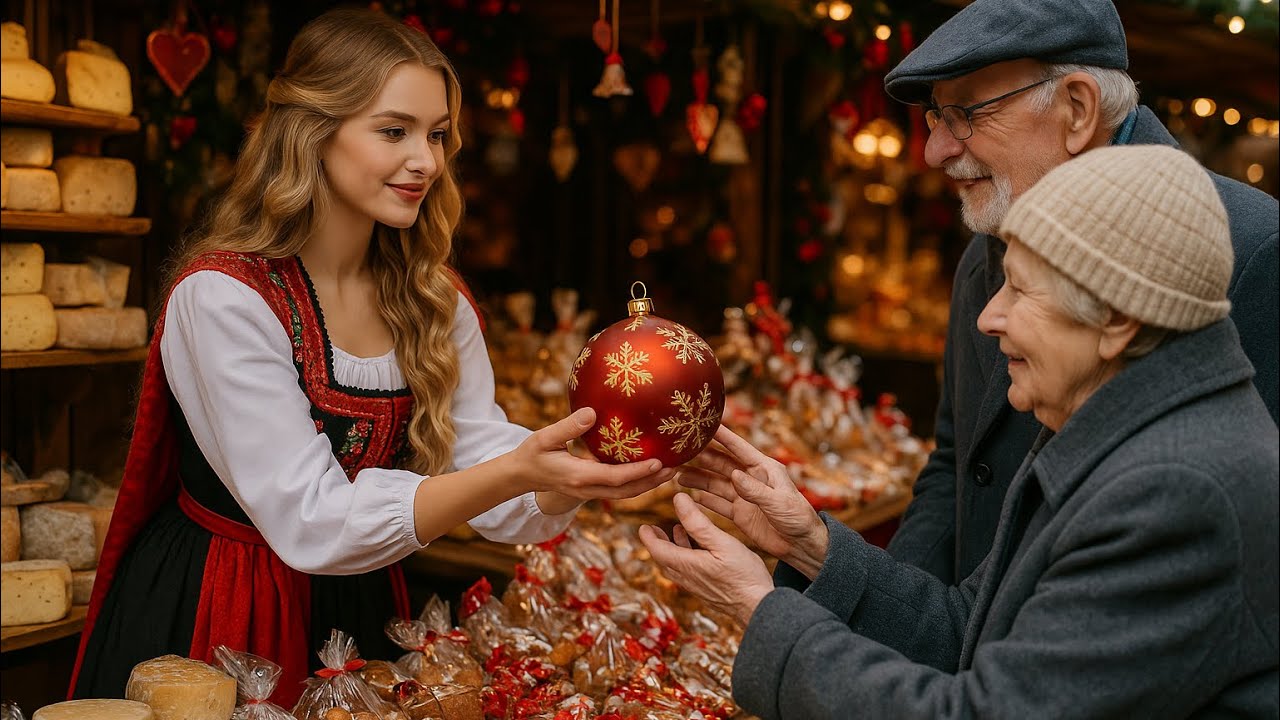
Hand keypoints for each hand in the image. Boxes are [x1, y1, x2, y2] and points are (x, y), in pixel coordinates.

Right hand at [514, 408, 675, 502]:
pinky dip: (636, 482)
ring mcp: (590, 492)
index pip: (615, 477)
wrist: (520, 475)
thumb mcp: (545, 437)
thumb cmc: (532, 453)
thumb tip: (593, 413)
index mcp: (579, 476)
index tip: (659, 462)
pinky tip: (649, 470)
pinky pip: (618, 489)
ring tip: (670, 471)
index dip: (638, 472)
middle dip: (653, 483)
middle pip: (627, 491)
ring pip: (625, 493)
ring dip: (648, 485)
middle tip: (676, 469)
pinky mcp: (591, 490)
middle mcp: (587, 489)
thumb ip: (569, 427)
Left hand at [638, 493, 773, 625]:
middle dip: (657, 543)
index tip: (643, 527)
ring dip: (672, 548)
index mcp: (686, 565)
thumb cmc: (743, 574)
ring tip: (676, 532)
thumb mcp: (721, 542)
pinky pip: (688, 572)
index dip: (648, 537)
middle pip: (664, 559)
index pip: (657, 550)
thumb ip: (698, 522)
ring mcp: (697, 586)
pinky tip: (698, 549)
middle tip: (653, 530)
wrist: (758, 607)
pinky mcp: (707, 591)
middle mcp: (687, 578)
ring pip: (676, 566)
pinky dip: (685, 556)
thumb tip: (678, 499)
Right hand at [679, 425, 828, 578]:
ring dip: (698, 478)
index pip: (739, 448)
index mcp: (764, 469)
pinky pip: (718, 504)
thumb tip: (734, 474)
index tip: (703, 425)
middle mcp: (752, 479)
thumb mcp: (778, 502)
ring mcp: (744, 496)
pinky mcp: (740, 513)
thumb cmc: (798, 518)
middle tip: (680, 453)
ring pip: (716, 483)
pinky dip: (704, 499)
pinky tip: (690, 496)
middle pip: (722, 464)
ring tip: (677, 475)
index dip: (722, 436)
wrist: (802, 545)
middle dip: (702, 458)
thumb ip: (755, 490)